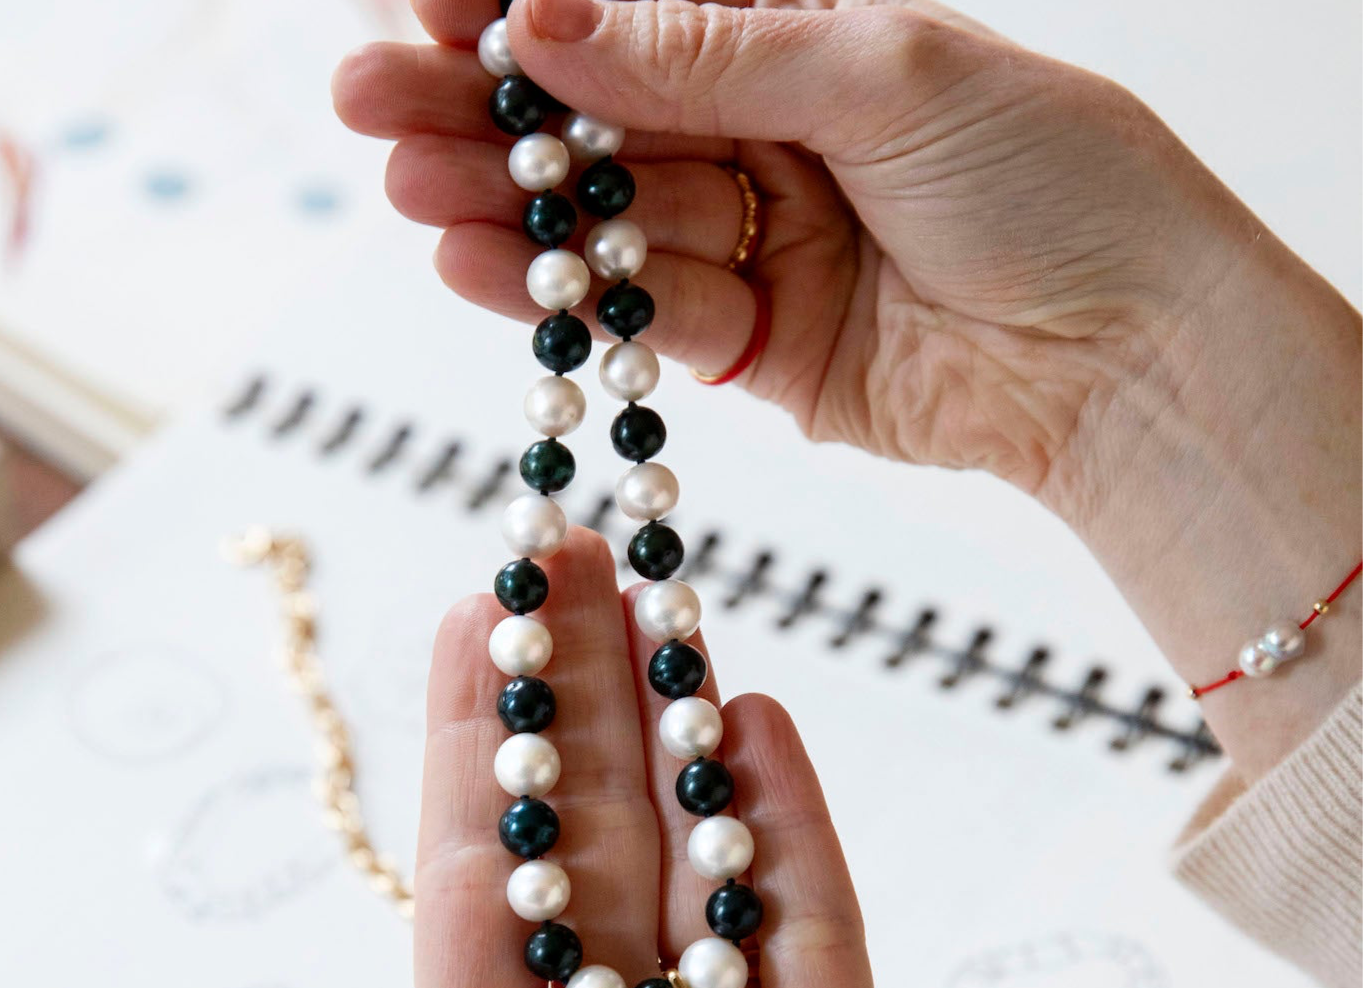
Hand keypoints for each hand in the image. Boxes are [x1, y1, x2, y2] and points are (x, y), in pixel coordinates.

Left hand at [115, 532, 955, 987]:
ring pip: (702, 857)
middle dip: (580, 689)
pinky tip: (757, 728)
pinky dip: (792, 831)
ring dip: (681, 728)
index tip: (478, 609)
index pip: (481, 875)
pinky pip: (817, 934)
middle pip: (594, 833)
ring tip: (662, 602)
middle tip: (573, 553)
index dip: (480, 738)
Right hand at [335, 0, 1362, 778]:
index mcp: (806, 37)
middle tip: (371, 102)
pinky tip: (480, 269)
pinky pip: (647, 310)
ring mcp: (758, 241)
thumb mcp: (884, 69)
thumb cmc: (1047, 177)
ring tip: (404, 192)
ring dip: (506, 210)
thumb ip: (714, 54)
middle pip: (602, 116)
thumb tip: (552, 26)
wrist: (1120, 352)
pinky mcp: (756, 344)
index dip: (529, 4)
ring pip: (608, 218)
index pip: (640, 10)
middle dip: (487, 110)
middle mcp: (771, 133)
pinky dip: (570, 295)